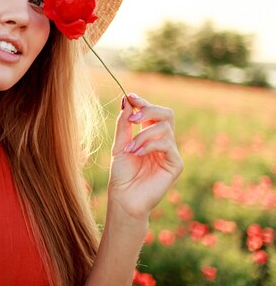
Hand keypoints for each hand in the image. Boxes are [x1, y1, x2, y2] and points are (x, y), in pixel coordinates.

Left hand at [107, 93, 183, 220]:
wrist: (124, 199)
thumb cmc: (121, 174)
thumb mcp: (119, 145)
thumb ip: (124, 124)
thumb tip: (126, 100)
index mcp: (149, 135)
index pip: (152, 112)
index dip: (143, 102)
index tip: (130, 96)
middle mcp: (162, 141)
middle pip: (166, 114)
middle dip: (149, 110)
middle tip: (133, 118)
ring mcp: (171, 152)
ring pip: (165, 128)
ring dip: (143, 135)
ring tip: (130, 149)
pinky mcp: (176, 164)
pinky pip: (167, 145)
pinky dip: (150, 146)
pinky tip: (137, 154)